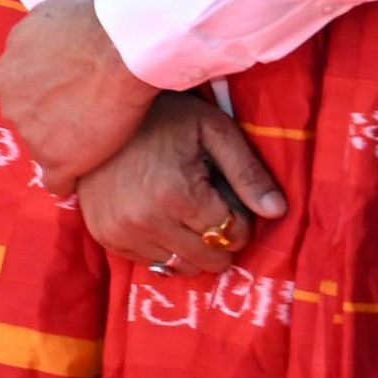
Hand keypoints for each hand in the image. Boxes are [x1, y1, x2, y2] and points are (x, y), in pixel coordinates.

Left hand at [0, 0, 157, 191]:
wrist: (121, 49)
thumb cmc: (92, 24)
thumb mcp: (47, 16)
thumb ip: (34, 39)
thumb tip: (41, 48)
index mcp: (6, 72)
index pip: (22, 91)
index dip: (48, 93)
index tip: (71, 91)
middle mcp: (10, 104)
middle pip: (29, 118)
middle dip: (52, 116)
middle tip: (86, 110)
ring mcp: (30, 135)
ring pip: (43, 146)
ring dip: (65, 143)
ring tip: (97, 136)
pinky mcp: (56, 160)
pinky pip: (55, 181)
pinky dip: (68, 178)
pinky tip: (82, 175)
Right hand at [73, 96, 290, 278]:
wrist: (99, 110)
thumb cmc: (166, 116)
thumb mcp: (214, 132)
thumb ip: (248, 173)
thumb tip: (278, 212)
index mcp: (177, 194)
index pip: (231, 235)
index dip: (240, 221)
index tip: (231, 201)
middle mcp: (145, 220)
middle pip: (208, 259)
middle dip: (220, 239)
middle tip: (211, 210)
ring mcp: (120, 231)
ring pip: (180, 267)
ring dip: (192, 247)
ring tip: (185, 213)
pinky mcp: (104, 235)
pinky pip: (151, 262)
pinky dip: (164, 246)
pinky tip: (160, 216)